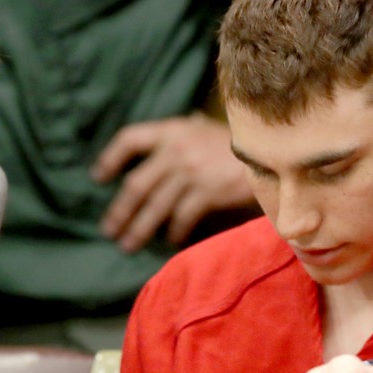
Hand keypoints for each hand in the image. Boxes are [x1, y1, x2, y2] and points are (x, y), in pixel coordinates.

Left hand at [92, 114, 253, 251]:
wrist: (273, 150)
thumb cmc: (240, 141)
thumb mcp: (208, 127)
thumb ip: (190, 130)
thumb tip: (180, 128)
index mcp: (173, 130)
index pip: (130, 138)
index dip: (111, 158)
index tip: (99, 178)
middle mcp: (177, 149)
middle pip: (137, 183)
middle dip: (120, 210)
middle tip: (109, 230)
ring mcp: (192, 171)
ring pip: (155, 206)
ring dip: (139, 228)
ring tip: (128, 244)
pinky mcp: (208, 191)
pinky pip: (182, 216)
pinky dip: (174, 232)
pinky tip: (171, 241)